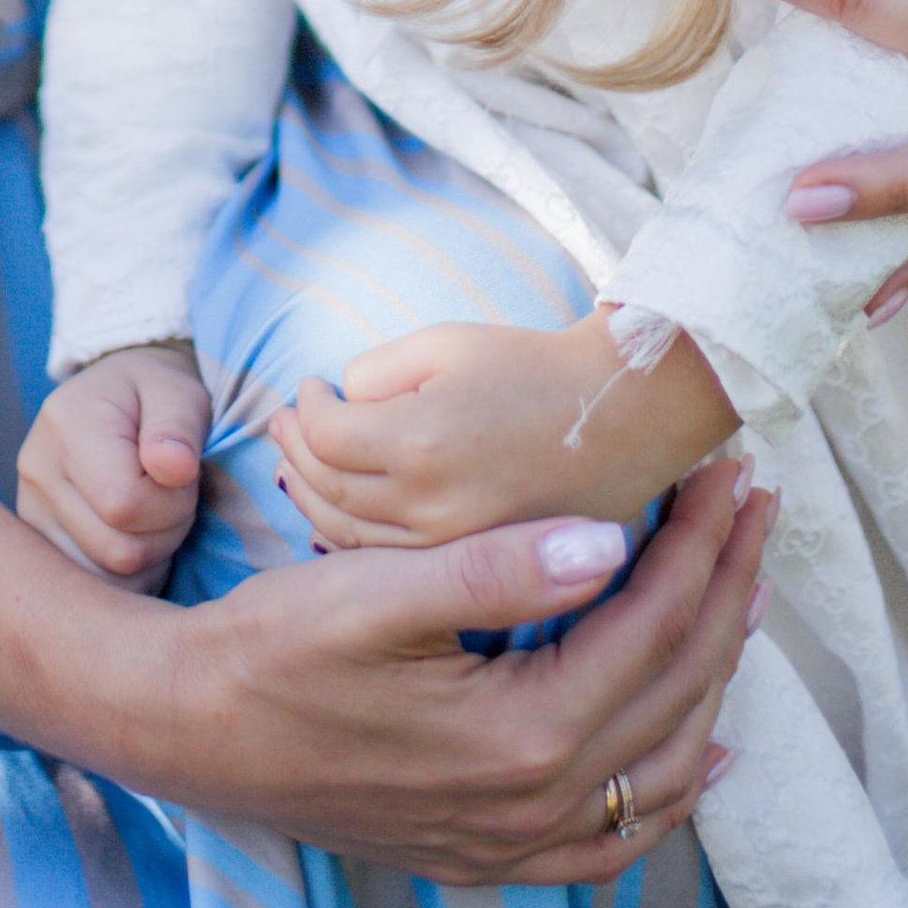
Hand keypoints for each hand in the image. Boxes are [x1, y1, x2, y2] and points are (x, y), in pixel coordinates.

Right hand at [17, 342, 208, 589]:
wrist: (116, 396)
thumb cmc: (154, 395)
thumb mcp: (179, 394)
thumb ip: (178, 429)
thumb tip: (173, 469)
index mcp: (66, 425)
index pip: (126, 505)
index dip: (172, 503)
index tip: (184, 476)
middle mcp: (36, 471)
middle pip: (117, 551)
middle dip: (166, 533)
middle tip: (174, 497)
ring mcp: (29, 511)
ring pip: (107, 580)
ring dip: (148, 558)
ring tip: (152, 513)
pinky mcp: (37, 542)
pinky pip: (94, 589)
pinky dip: (127, 576)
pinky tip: (135, 536)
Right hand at [130, 458, 770, 883]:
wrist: (192, 729)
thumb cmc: (274, 644)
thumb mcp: (374, 589)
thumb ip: (495, 569)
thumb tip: (606, 542)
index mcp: (521, 733)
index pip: (651, 623)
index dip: (700, 541)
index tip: (729, 471)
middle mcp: (535, 803)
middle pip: (676, 688)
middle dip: (728, 588)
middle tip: (758, 506)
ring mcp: (515, 840)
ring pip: (664, 764)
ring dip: (716, 671)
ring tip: (742, 590)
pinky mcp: (489, 852)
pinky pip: (614, 838)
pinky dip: (671, 791)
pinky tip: (700, 751)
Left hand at [272, 318, 738, 547]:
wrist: (623, 419)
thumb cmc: (533, 368)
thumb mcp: (446, 344)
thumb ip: (377, 374)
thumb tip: (342, 404)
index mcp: (418, 442)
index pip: (323, 434)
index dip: (306, 406)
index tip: (312, 386)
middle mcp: (429, 506)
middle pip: (328, 486)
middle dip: (297, 451)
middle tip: (283, 422)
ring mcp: (452, 545)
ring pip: (351, 534)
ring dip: (314, 496)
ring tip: (298, 464)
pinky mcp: (473, 563)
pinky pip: (391, 561)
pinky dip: (353, 536)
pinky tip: (339, 514)